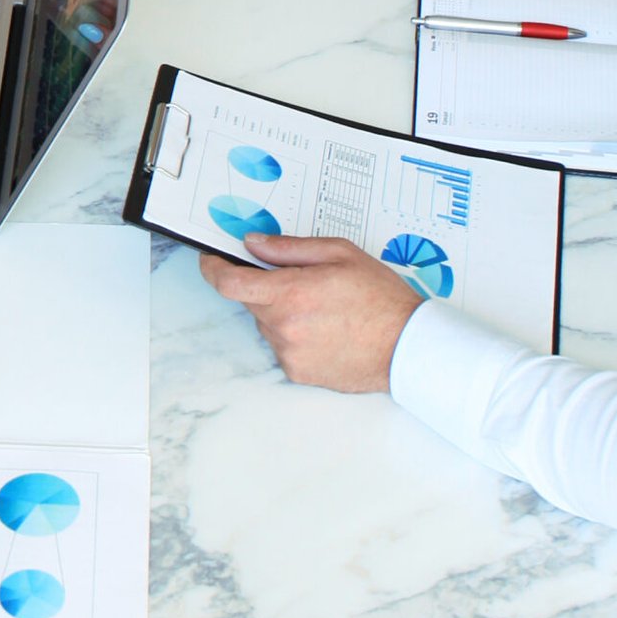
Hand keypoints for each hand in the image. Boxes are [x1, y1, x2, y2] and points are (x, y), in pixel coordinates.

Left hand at [199, 234, 423, 390]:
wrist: (405, 346)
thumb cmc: (380, 297)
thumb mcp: (338, 253)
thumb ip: (289, 248)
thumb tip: (254, 244)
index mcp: (290, 293)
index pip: (230, 283)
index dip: (213, 269)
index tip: (211, 260)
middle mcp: (284, 328)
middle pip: (251, 302)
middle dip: (265, 287)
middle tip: (299, 280)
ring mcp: (289, 354)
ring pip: (267, 324)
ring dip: (281, 312)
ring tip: (322, 307)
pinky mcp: (298, 373)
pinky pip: (282, 346)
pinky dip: (294, 334)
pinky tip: (325, 328)